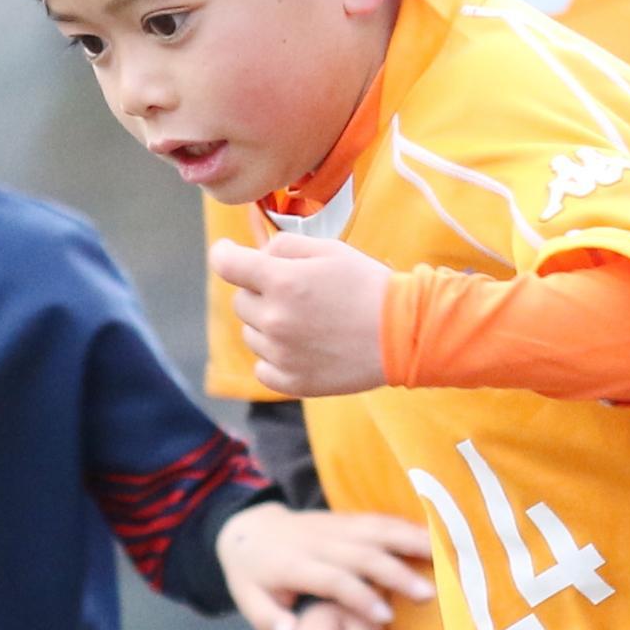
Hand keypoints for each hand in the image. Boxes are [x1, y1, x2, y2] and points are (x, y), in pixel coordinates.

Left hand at [207, 224, 394, 395]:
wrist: (404, 334)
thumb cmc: (368, 286)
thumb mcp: (329, 250)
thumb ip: (285, 246)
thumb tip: (258, 256)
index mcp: (281, 280)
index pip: (225, 263)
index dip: (225, 255)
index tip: (230, 255)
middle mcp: (274, 319)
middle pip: (241, 301)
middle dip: (259, 292)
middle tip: (295, 294)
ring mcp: (281, 354)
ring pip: (251, 334)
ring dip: (268, 326)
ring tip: (307, 323)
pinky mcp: (291, 382)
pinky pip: (262, 367)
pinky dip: (275, 358)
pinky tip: (303, 349)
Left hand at [215, 499, 432, 629]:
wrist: (248, 531)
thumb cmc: (253, 577)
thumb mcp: (248, 602)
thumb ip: (267, 620)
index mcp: (294, 565)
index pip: (331, 579)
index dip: (358, 596)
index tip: (385, 616)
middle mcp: (317, 542)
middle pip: (361, 554)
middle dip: (395, 572)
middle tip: (428, 593)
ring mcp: (334, 527)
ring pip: (375, 530)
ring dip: (410, 541)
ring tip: (444, 555)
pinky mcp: (345, 519)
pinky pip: (378, 519)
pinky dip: (407, 526)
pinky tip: (435, 535)